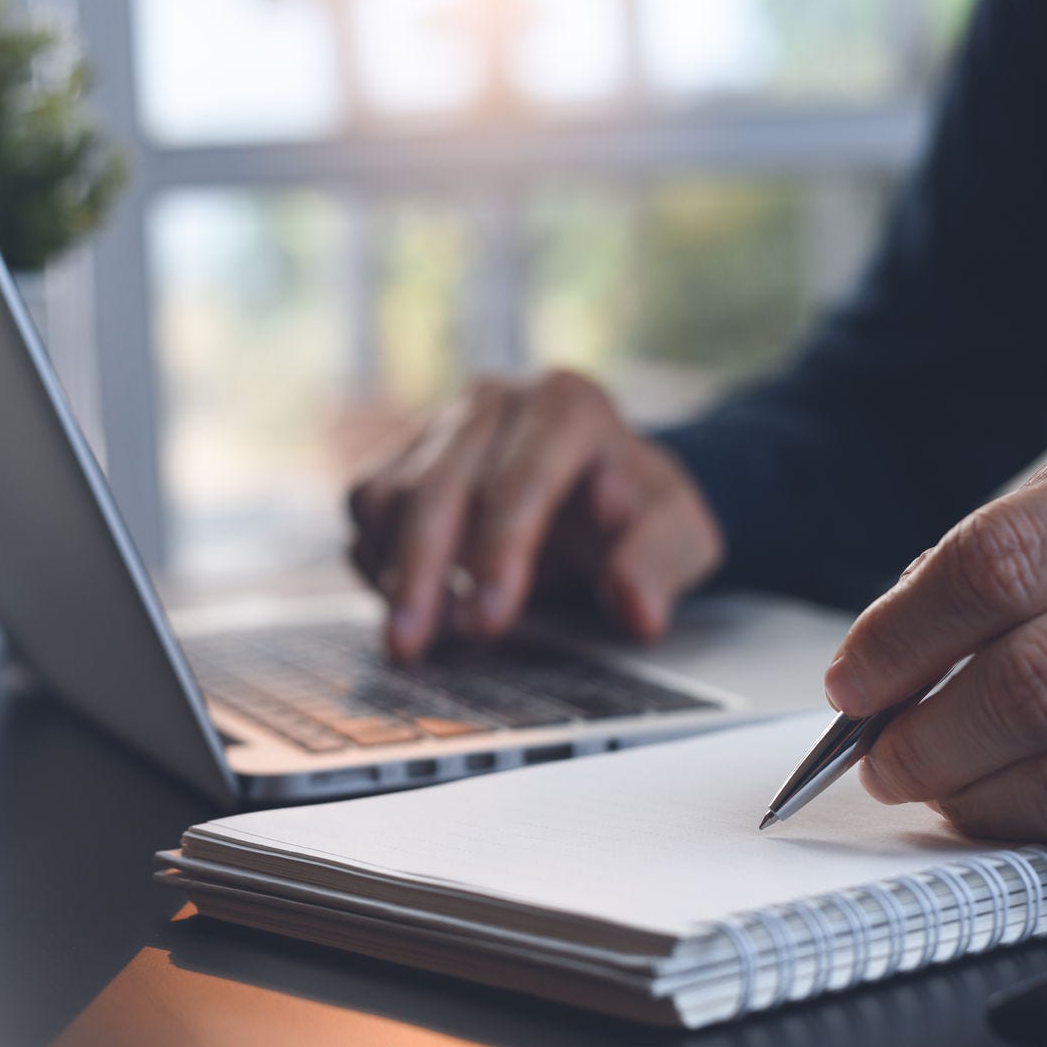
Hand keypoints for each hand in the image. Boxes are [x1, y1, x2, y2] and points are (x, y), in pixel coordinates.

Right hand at [346, 370, 723, 659]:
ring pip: (389, 494)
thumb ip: (660, 565)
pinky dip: (375, 558)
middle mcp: (496, 401)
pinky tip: (410, 603)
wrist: (601, 490)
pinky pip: (366, 505)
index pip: (522, 479)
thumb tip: (636, 607)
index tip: (487, 622)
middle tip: (411, 645)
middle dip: (421, 573)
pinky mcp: (403, 454)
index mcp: (569, 406)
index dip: (500, 554)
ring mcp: (442, 423)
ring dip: (392, 572)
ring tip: (415, 639)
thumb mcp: (680, 536)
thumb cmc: (638, 514)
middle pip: (438, 486)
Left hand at [825, 394, 1046, 840]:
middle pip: (1041, 673)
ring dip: (972, 790)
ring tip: (928, 779)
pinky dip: (1046, 818)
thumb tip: (898, 635)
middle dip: (925, 729)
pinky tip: (1011, 798)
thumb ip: (1028, 540)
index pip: (1012, 556)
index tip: (856, 672)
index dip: (908, 630)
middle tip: (876, 747)